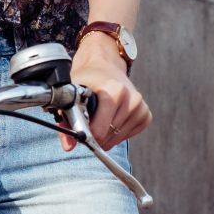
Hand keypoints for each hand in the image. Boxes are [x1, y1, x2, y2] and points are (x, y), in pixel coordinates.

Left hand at [61, 32, 151, 152]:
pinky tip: (112, 118)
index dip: (88, 135)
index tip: (82, 132)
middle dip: (96, 135)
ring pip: (118, 138)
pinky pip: (128, 135)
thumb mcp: (72, 96)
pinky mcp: (145, 114)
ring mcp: (140, 106)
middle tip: (89, 122)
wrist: (105, 67)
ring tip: (100, 118)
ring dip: (106, 135)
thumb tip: (68, 146)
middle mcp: (131, 98)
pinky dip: (118, 133)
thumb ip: (67, 121)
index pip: (101, 130)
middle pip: (109, 136)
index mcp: (114, 91)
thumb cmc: (88, 82)